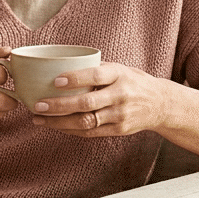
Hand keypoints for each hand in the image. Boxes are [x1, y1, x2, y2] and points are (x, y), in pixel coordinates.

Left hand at [28, 62, 172, 137]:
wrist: (161, 104)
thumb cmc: (132, 81)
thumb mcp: (119, 68)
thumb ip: (94, 68)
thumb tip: (58, 65)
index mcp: (119, 75)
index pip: (96, 76)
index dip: (75, 79)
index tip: (55, 81)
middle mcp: (120, 95)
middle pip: (87, 103)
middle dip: (59, 105)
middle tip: (38, 105)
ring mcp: (120, 115)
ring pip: (85, 121)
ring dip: (59, 122)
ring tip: (39, 118)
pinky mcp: (119, 130)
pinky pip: (90, 132)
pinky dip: (70, 129)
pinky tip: (55, 126)